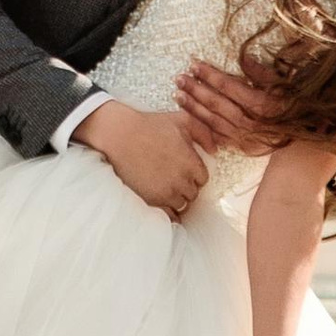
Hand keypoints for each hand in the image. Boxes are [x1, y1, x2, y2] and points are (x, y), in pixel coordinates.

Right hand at [79, 99, 207, 218]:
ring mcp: (167, 192)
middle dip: (187, 187)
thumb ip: (204, 133)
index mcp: (191, 163)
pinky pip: (169, 215)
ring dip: (178, 198)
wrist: (120, 136)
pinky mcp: (152, 200)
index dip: (195, 174)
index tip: (186, 170)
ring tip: (168, 188)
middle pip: (193, 193)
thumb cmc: (151, 125)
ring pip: (182, 205)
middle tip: (176, 178)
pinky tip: (165, 203)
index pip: (203, 179)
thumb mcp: (182, 120)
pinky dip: (170, 212)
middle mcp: (182, 181)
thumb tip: (215, 151)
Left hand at [177, 59, 287, 159]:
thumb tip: (243, 58)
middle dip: (195, 90)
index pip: (228, 86)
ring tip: (177, 96)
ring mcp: (243, 137)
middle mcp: (249, 122)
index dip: (209, 75)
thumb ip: (261, 72)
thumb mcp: (281, 85)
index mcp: (260, 104)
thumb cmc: (293, 107)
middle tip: (179, 78)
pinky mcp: (241, 148)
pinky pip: (217, 137)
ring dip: (193, 108)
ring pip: (213, 121)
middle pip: (216, 103)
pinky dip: (202, 128)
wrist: (303, 140)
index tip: (194, 64)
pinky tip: (189, 119)